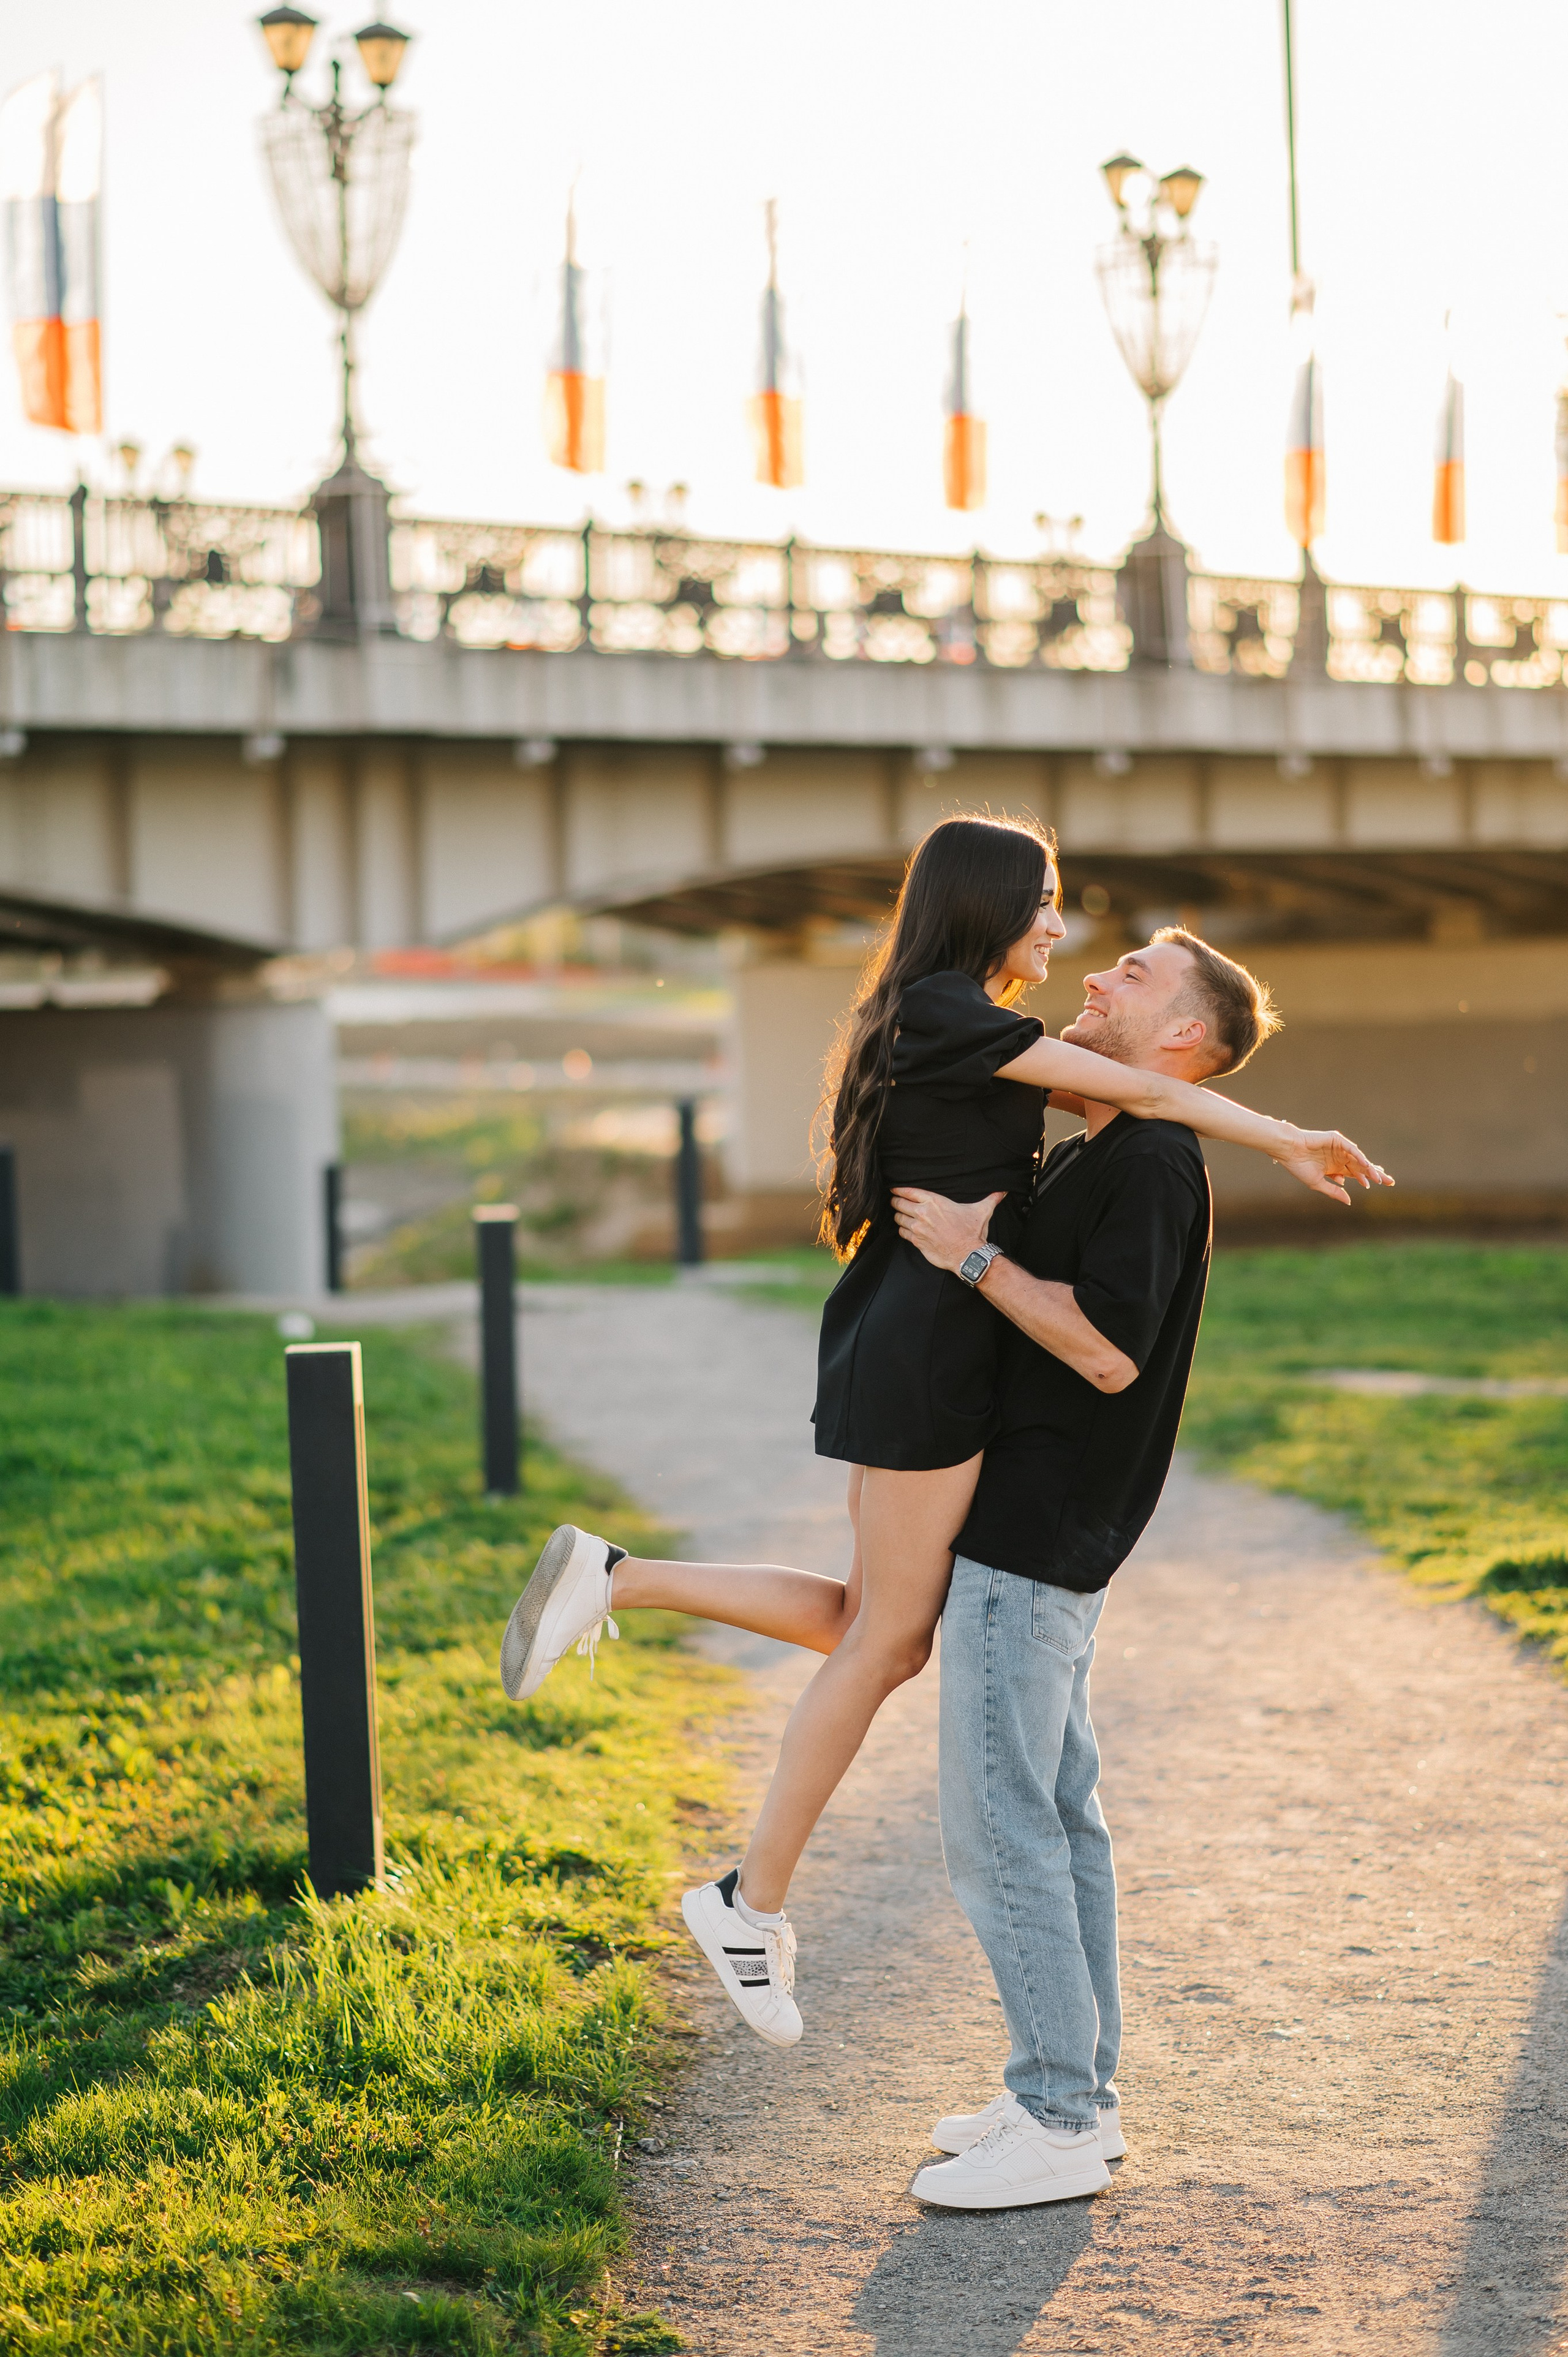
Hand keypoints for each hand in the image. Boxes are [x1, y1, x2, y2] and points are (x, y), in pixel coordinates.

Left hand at [889, 1188, 1005, 1274]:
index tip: (895, 1189)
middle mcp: (923, 1213)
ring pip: (898, 1218)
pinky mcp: (916, 1241)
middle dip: (896, 1202)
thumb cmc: (972, 1232)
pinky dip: (902, 1231)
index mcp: (934, 1201)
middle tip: (895, 1202)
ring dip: (898, 1216)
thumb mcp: (981, 1211)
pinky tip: (906, 1230)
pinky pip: (902, 1233)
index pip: (908, 1191)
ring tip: (901, 1216)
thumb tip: (1003, 1191)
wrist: (968, 1255)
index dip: (899, 1189)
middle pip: (899, 1203)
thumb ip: (991, 1199)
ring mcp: (918, 1228)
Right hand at [1270, 1126, 1394, 1205]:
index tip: (1377, 1186)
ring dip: (1368, 1169)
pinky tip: (1366, 1165)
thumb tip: (1349, 1201)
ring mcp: (1339, 1148)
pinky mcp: (1337, 1140)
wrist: (1288, 1151)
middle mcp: (1339, 1158)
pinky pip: (1351, 1149)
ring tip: (1379, 1178)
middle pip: (1361, 1167)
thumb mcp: (1318, 1183)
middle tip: (1389, 1181)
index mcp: (1335, 1168)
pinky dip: (1359, 1157)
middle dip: (1375, 1174)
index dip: (1366, 1179)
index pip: (1355, 1174)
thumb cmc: (1299, 1167)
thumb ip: (1334, 1191)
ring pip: (1358, 1160)